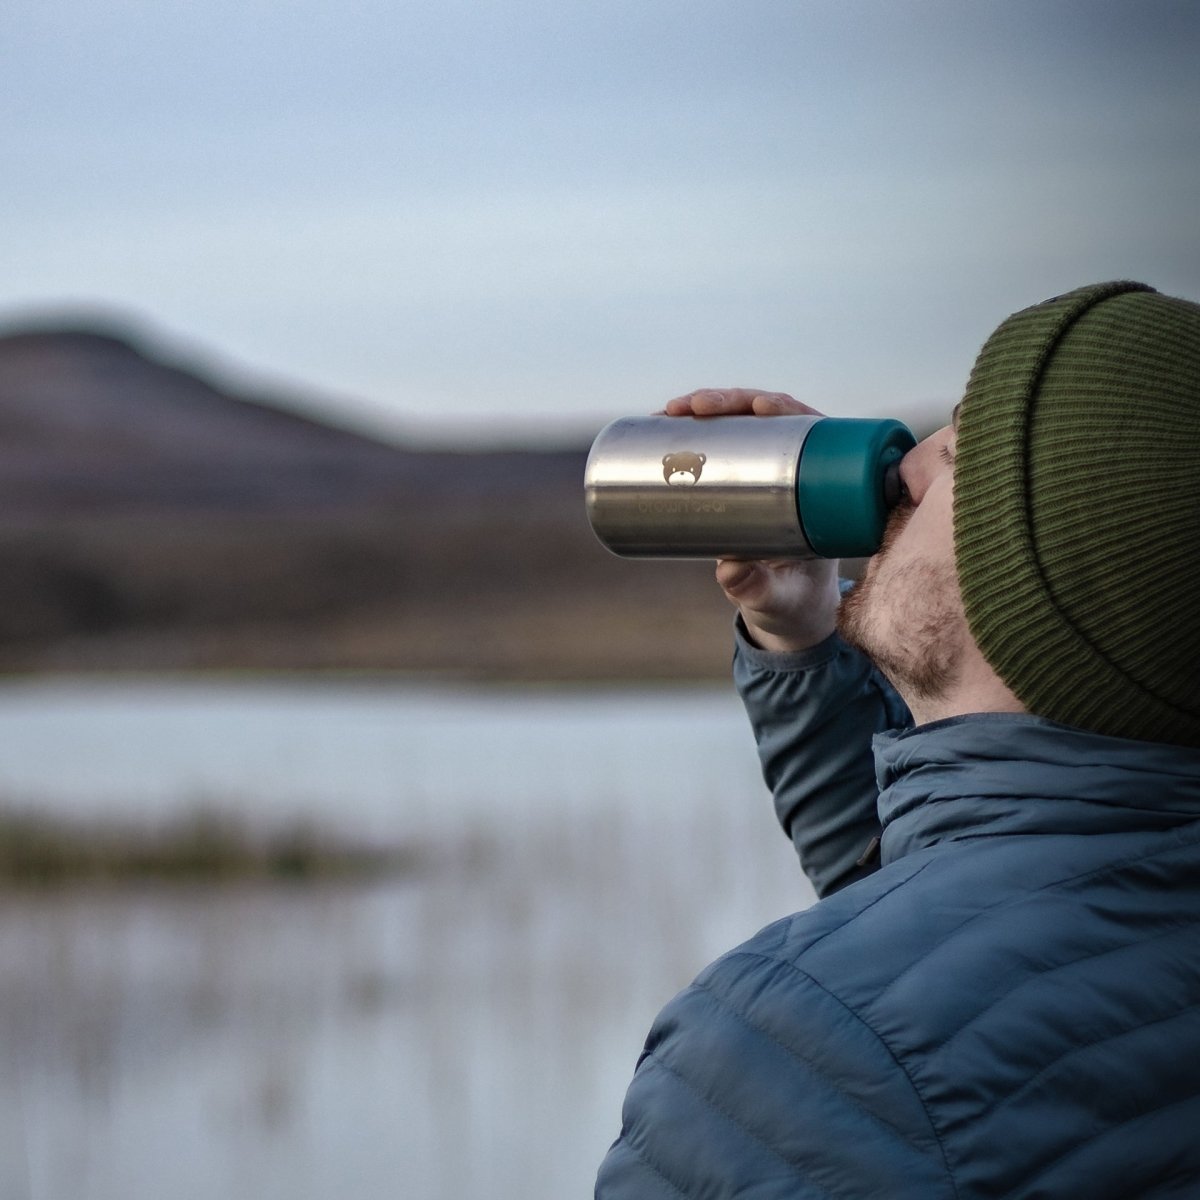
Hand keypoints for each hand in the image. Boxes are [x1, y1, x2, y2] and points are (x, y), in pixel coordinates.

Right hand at [664, 388, 840, 652]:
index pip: (808, 429)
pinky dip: (693, 428)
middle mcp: (797, 472)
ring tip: (669, 411)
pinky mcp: (741, 484)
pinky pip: (720, 445)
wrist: (787, 611)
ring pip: (739, 426)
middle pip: (766, 418)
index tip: (757, 405)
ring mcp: (766, 475)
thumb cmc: (793, 601)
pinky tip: (664, 421)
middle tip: (690, 406)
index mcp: (825, 488)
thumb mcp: (776, 598)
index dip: (782, 407)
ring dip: (704, 409)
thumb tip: (729, 567)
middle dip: (728, 401)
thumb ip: (756, 588)